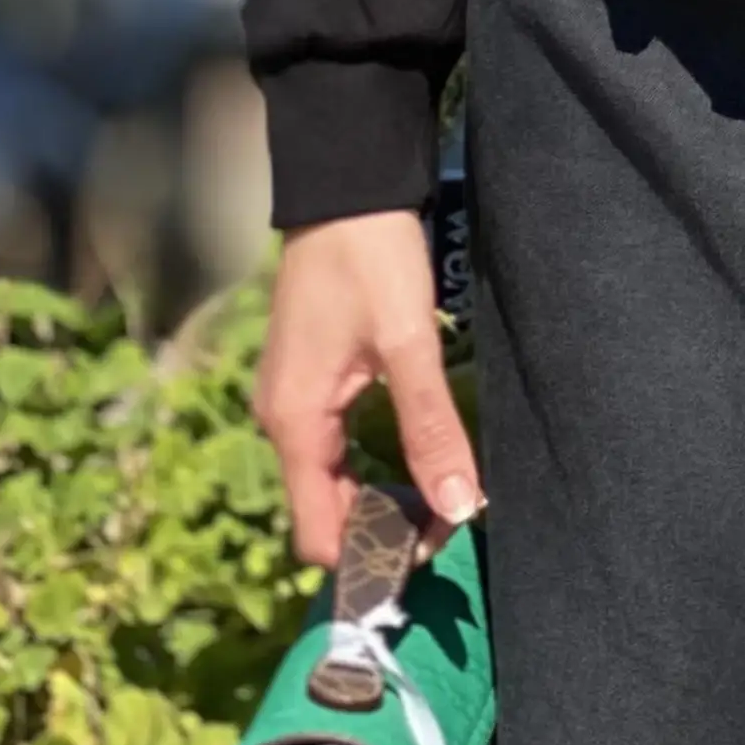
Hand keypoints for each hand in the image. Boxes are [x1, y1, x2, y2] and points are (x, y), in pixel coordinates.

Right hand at [253, 210, 482, 569]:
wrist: (345, 187)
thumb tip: (462, 506)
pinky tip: (415, 462)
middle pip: (324, 512)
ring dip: (379, 500)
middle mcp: (282, 421)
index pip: (317, 533)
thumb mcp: (408, 342)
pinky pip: (335, 449)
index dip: (367, 557)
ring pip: (332, 481)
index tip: (426, 555)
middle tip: (450, 525)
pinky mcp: (310, 381)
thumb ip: (431, 427)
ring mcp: (293, 400)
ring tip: (442, 500)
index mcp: (293, 422)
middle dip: (381, 531)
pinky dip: (371, 468)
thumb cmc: (371, 258)